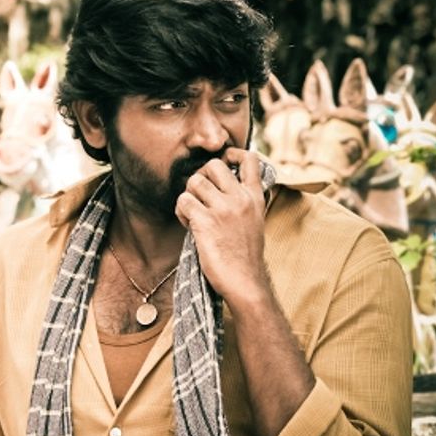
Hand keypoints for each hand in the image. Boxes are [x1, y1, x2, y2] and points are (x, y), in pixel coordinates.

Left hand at [174, 148, 270, 305]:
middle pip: (214, 164)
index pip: (250, 158)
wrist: (245, 282)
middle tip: (199, 196)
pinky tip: (188, 225)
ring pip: (194, 181)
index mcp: (255, 197)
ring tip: (192, 213)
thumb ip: (243, 202)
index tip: (222, 164)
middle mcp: (241, 198)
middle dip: (200, 176)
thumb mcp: (254, 222)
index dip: (232, 154)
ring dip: (187, 196)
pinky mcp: (206, 221)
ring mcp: (224, 209)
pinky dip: (181, 212)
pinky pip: (183, 201)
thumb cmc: (245, 256)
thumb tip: (221, 188)